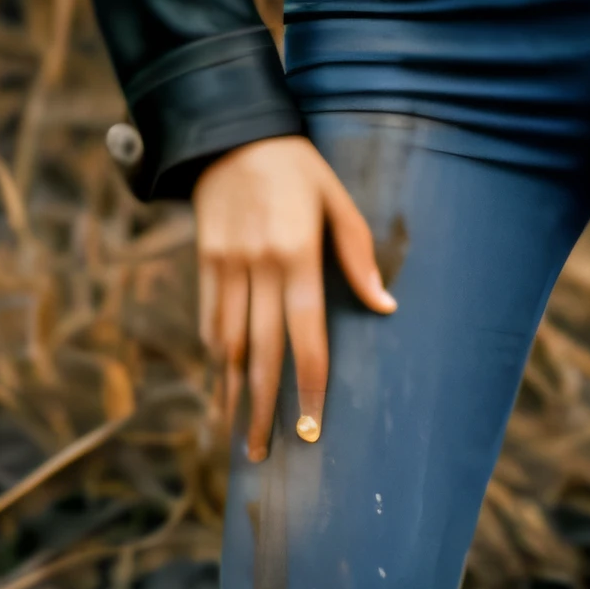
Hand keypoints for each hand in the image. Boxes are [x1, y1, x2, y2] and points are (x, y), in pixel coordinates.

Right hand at [193, 135, 395, 461]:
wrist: (230, 133)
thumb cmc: (298, 168)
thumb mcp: (337, 201)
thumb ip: (359, 256)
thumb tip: (385, 307)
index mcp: (296, 256)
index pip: (304, 337)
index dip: (307, 387)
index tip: (310, 429)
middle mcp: (256, 267)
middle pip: (257, 353)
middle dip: (260, 409)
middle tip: (262, 455)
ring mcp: (224, 267)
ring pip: (224, 344)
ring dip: (229, 392)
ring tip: (234, 433)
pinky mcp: (204, 262)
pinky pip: (208, 318)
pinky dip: (214, 354)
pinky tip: (220, 382)